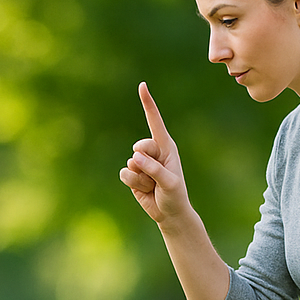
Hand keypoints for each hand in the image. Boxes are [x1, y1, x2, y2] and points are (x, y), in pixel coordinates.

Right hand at [119, 82, 190, 225]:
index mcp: (166, 146)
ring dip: (142, 179)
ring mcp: (141, 162)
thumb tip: (135, 157)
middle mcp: (153, 151)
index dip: (148, 104)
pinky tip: (145, 189)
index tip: (143, 86)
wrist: (169, 213)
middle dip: (146, 164)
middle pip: (139, 147)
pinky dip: (134, 184)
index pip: (154, 122)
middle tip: (157, 176)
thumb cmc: (175, 195)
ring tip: (154, 185)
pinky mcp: (132, 173)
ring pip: (131, 164)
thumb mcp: (170, 183)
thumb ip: (154, 169)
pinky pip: (124, 174)